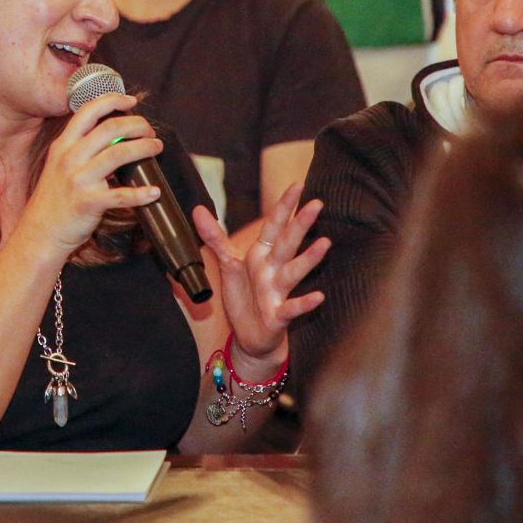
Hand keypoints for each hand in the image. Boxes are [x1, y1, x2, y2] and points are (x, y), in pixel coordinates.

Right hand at [17, 93, 162, 255]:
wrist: (40, 233)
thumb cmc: (55, 200)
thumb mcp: (59, 166)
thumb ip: (80, 148)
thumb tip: (113, 134)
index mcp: (62, 145)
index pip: (88, 111)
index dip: (112, 100)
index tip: (131, 101)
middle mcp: (69, 158)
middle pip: (109, 128)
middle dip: (136, 125)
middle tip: (150, 132)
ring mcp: (78, 180)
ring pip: (119, 154)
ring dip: (144, 148)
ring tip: (156, 148)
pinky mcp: (88, 203)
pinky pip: (121, 195)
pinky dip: (141, 193)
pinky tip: (154, 192)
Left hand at [194, 183, 327, 371]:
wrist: (251, 337)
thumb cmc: (245, 297)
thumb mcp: (227, 264)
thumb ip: (214, 238)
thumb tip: (197, 209)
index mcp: (261, 255)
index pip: (273, 226)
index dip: (283, 206)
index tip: (297, 185)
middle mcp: (272, 270)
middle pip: (287, 243)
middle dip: (300, 223)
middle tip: (317, 203)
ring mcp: (278, 292)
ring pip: (294, 272)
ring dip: (309, 258)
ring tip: (325, 243)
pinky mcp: (279, 316)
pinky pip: (292, 307)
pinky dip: (305, 303)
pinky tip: (319, 296)